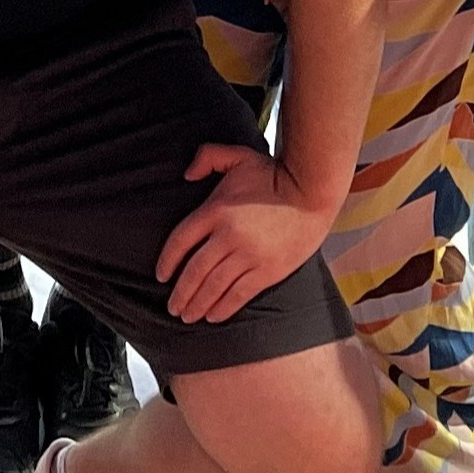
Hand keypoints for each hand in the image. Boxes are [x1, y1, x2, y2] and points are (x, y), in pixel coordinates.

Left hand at [157, 142, 334, 322]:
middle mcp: (229, 235)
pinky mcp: (268, 269)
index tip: (161, 276)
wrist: (313, 191)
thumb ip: (208, 157)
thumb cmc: (274, 174)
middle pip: (195, 270)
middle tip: (172, 306)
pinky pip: (240, 294)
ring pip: (215, 286)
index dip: (167, 261)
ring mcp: (249, 255)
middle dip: (180, 292)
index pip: (181, 240)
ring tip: (187, 316)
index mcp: (216, 209)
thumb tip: (186, 175)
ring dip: (197, 304)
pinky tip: (213, 316)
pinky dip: (224, 308)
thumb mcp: (238, 156)